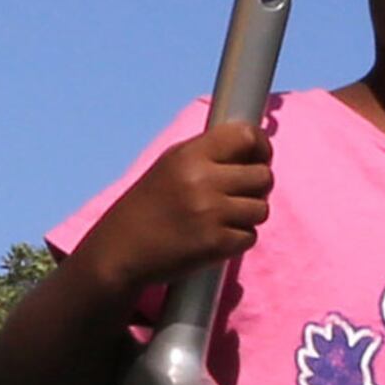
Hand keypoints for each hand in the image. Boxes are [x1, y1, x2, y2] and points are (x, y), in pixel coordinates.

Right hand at [74, 122, 271, 301]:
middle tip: (238, 194)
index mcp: (189, 155)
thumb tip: (252, 147)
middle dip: (257, 187)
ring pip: (261, 209)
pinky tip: (216, 236)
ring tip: (223, 218)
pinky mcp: (216, 244)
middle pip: (263, 175)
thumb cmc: (147, 205)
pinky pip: (250, 236)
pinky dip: (238, 239)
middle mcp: (203, 180)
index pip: (246, 135)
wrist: (121, 249)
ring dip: (248, 215)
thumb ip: (207, 153)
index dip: (261, 146)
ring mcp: (211, 213)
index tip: (259, 157)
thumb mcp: (170, 164)